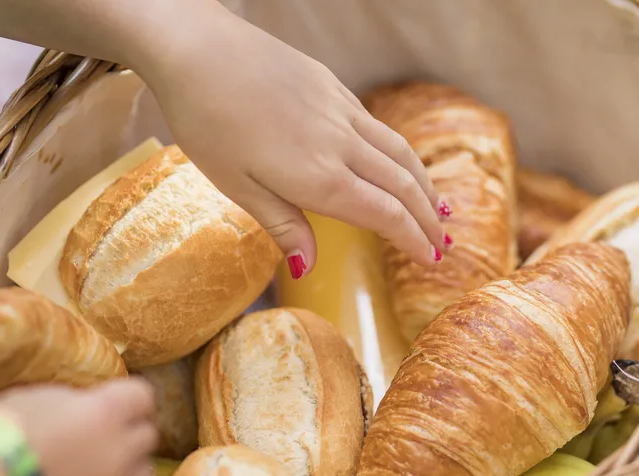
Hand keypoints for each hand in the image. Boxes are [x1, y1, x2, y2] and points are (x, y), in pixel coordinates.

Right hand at [0, 379, 157, 475]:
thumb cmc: (0, 436)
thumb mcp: (37, 399)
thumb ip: (74, 402)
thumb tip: (89, 408)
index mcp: (108, 413)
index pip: (143, 396)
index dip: (131, 400)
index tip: (119, 403)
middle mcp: (122, 452)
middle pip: (147, 436)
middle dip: (129, 433)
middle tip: (104, 438)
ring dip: (127, 470)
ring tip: (98, 473)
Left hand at [136, 2, 448, 278]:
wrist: (195, 47)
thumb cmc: (206, 120)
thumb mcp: (238, 187)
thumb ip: (283, 225)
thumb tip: (309, 266)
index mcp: (319, 178)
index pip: (386, 214)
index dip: (413, 239)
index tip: (431, 258)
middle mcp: (341, 144)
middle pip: (403, 185)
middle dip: (428, 218)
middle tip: (443, 244)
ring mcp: (341, 111)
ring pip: (399, 152)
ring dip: (423, 184)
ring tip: (439, 207)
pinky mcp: (332, 87)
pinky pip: (378, 127)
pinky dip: (400, 153)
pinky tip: (397, 163)